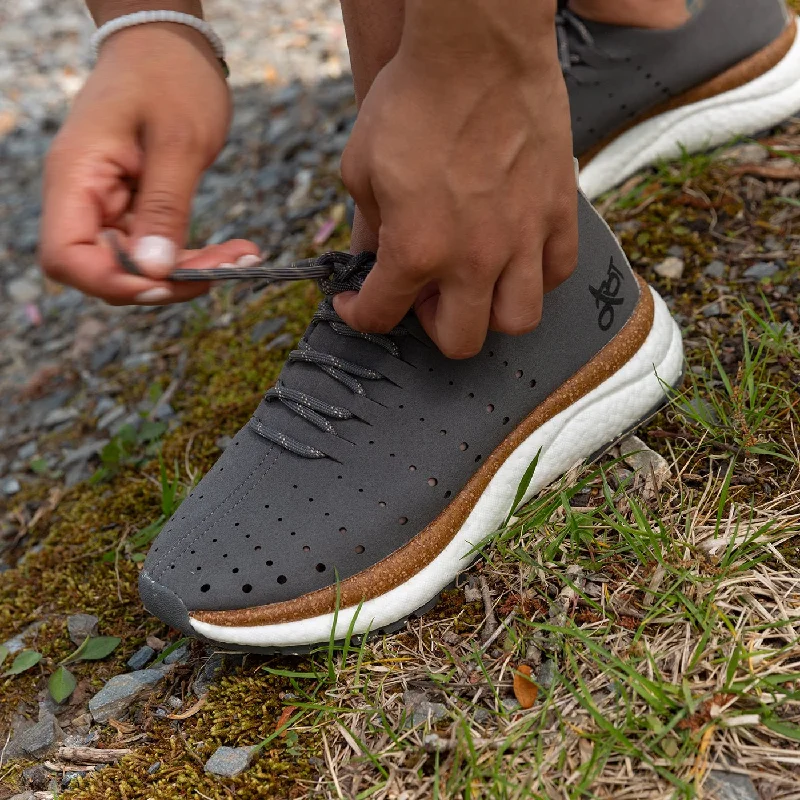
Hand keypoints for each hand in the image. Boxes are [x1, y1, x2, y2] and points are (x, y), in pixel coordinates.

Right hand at [40, 23, 258, 304]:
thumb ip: (165, 208)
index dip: (112, 283)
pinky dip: (189, 257)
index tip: (166, 283)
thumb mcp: (178, 142)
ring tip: (239, 259)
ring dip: (184, 273)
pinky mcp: (131, 208)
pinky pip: (154, 249)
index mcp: (76, 176)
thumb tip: (154, 270)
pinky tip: (231, 252)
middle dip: (161, 283)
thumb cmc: (170, 77)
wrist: (168, 45)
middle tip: (223, 271)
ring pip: (134, 266)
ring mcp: (106, 205)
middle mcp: (82, 198)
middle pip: (103, 271)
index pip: (67, 257)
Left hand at [335, 6, 576, 357]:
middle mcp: (472, 258)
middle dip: (431, 326)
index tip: (354, 300)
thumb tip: (369, 253)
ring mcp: (521, 239)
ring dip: (490, 315)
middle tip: (422, 296)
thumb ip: (365, 224)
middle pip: (459, 340)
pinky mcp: (557, 212)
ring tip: (475, 287)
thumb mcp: (361, 167)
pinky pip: (557, 271)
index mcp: (416, 250)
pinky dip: (536, 277)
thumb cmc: (413, 100)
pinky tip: (516, 258)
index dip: (358, 313)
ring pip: (518, 320)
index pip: (381, 314)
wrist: (476, 48)